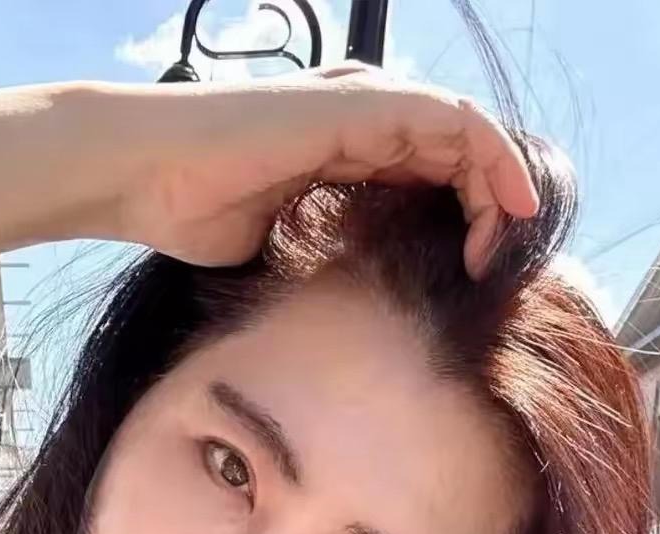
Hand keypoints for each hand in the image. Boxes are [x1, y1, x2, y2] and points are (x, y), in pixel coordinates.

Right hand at [102, 64, 538, 278]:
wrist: (147, 176)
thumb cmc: (192, 210)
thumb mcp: (275, 244)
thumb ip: (317, 252)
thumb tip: (343, 305)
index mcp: (342, 150)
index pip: (427, 173)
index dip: (466, 214)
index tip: (479, 268)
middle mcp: (360, 119)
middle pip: (453, 152)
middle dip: (491, 204)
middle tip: (501, 263)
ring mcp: (361, 105)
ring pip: (462, 132)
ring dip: (499, 185)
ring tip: (512, 238)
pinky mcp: (361, 102)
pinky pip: (451, 121)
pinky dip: (491, 158)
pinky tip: (509, 203)